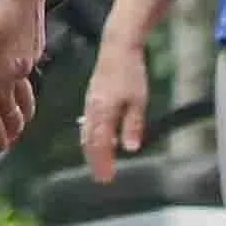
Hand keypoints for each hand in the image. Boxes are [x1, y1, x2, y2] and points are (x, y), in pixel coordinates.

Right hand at [78, 33, 148, 187]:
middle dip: (94, 160)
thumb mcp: (138, 101)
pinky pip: (87, 122)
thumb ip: (133, 126)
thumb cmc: (130, 72)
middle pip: (89, 141)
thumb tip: (131, 149)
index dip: (102, 163)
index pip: (100, 144)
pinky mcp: (92, 97)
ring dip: (91, 149)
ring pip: (86, 132)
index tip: (106, 178)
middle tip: (100, 177)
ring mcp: (90, 102)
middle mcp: (92, 109)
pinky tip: (98, 138)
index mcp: (104, 112)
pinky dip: (90, 135)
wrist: (117, 47)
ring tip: (98, 163)